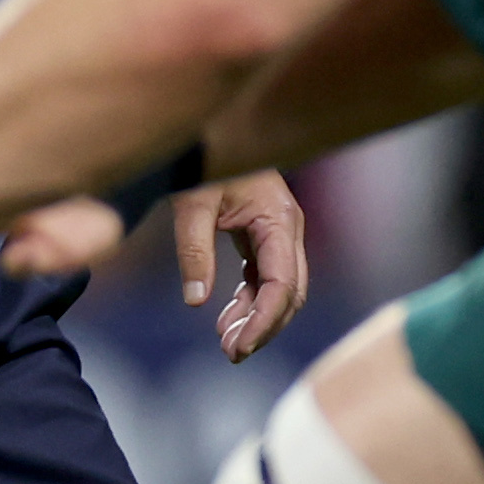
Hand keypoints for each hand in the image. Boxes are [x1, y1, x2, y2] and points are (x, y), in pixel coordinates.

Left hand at [182, 170, 307, 358]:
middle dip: (264, 327)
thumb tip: (195, 300)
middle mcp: (287, 228)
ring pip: (280, 289)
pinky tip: (227, 321)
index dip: (265, 321)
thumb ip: (194, 250)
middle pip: (290, 292)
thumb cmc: (203, 159)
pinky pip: (264, 277)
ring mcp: (278, 232)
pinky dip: (249, 302)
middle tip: (232, 354)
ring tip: (227, 344)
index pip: (283, 284)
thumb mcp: (193, 202)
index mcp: (279, 219)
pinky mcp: (262, 235)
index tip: (239, 348)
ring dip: (257, 319)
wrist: (207, 128)